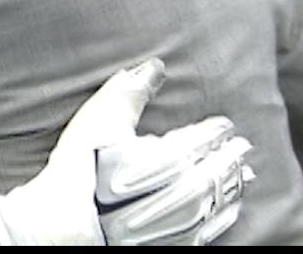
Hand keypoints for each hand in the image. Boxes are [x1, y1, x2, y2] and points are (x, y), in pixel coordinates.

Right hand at [0, 59, 253, 245]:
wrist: (58, 223)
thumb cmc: (78, 166)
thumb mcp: (99, 119)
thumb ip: (129, 90)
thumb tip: (155, 66)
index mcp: (160, 159)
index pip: (198, 142)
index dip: (214, 132)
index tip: (225, 125)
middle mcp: (170, 194)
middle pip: (211, 174)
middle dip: (229, 160)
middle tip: (243, 147)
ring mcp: (169, 225)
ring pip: (211, 205)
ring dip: (230, 188)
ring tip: (242, 175)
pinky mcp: (164, 246)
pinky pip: (203, 234)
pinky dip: (219, 219)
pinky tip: (226, 210)